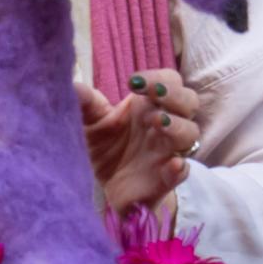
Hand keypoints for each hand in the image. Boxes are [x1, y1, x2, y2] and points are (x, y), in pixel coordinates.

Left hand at [76, 70, 201, 214]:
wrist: (101, 185)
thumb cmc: (101, 145)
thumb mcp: (89, 122)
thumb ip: (84, 103)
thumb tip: (72, 86)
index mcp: (147, 106)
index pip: (169, 81)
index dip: (158, 78)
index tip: (134, 82)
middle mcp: (163, 125)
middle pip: (188, 102)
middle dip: (175, 95)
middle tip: (156, 94)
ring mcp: (167, 151)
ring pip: (190, 134)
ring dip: (178, 126)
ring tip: (158, 121)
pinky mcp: (165, 179)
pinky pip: (182, 172)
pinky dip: (179, 168)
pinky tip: (173, 164)